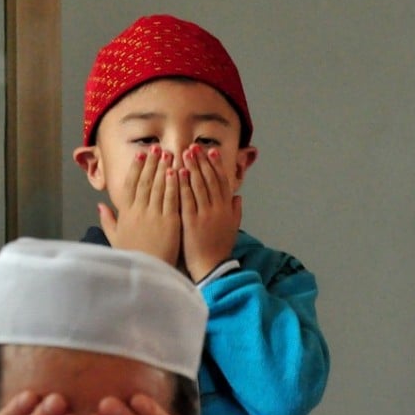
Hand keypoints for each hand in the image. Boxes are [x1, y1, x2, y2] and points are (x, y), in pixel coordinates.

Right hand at [99, 146, 180, 265]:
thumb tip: (100, 205)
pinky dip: (173, 184)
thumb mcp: (115, 239)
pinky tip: (176, 172)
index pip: (131, 185)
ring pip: (158, 186)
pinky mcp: (170, 222)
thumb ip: (107, 221)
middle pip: (145, 181)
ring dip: (163, 168)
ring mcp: (154, 215)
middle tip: (157, 147)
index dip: (136, 168)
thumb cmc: (133, 257)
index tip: (141, 154)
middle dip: (151, 163)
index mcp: (126, 214)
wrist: (148, 272)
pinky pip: (172, 199)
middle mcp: (139, 211)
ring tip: (168, 154)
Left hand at [180, 145, 240, 281]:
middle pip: (210, 179)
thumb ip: (236, 211)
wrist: (211, 267)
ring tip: (184, 153)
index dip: (217, 166)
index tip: (211, 152)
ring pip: (198, 186)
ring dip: (192, 168)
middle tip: (194, 147)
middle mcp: (217, 208)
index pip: (222, 182)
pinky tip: (176, 173)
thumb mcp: (233, 229)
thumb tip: (238, 197)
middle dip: (202, 162)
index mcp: (227, 209)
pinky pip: (186, 199)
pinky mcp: (191, 221)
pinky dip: (182, 185)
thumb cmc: (219, 249)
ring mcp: (204, 214)